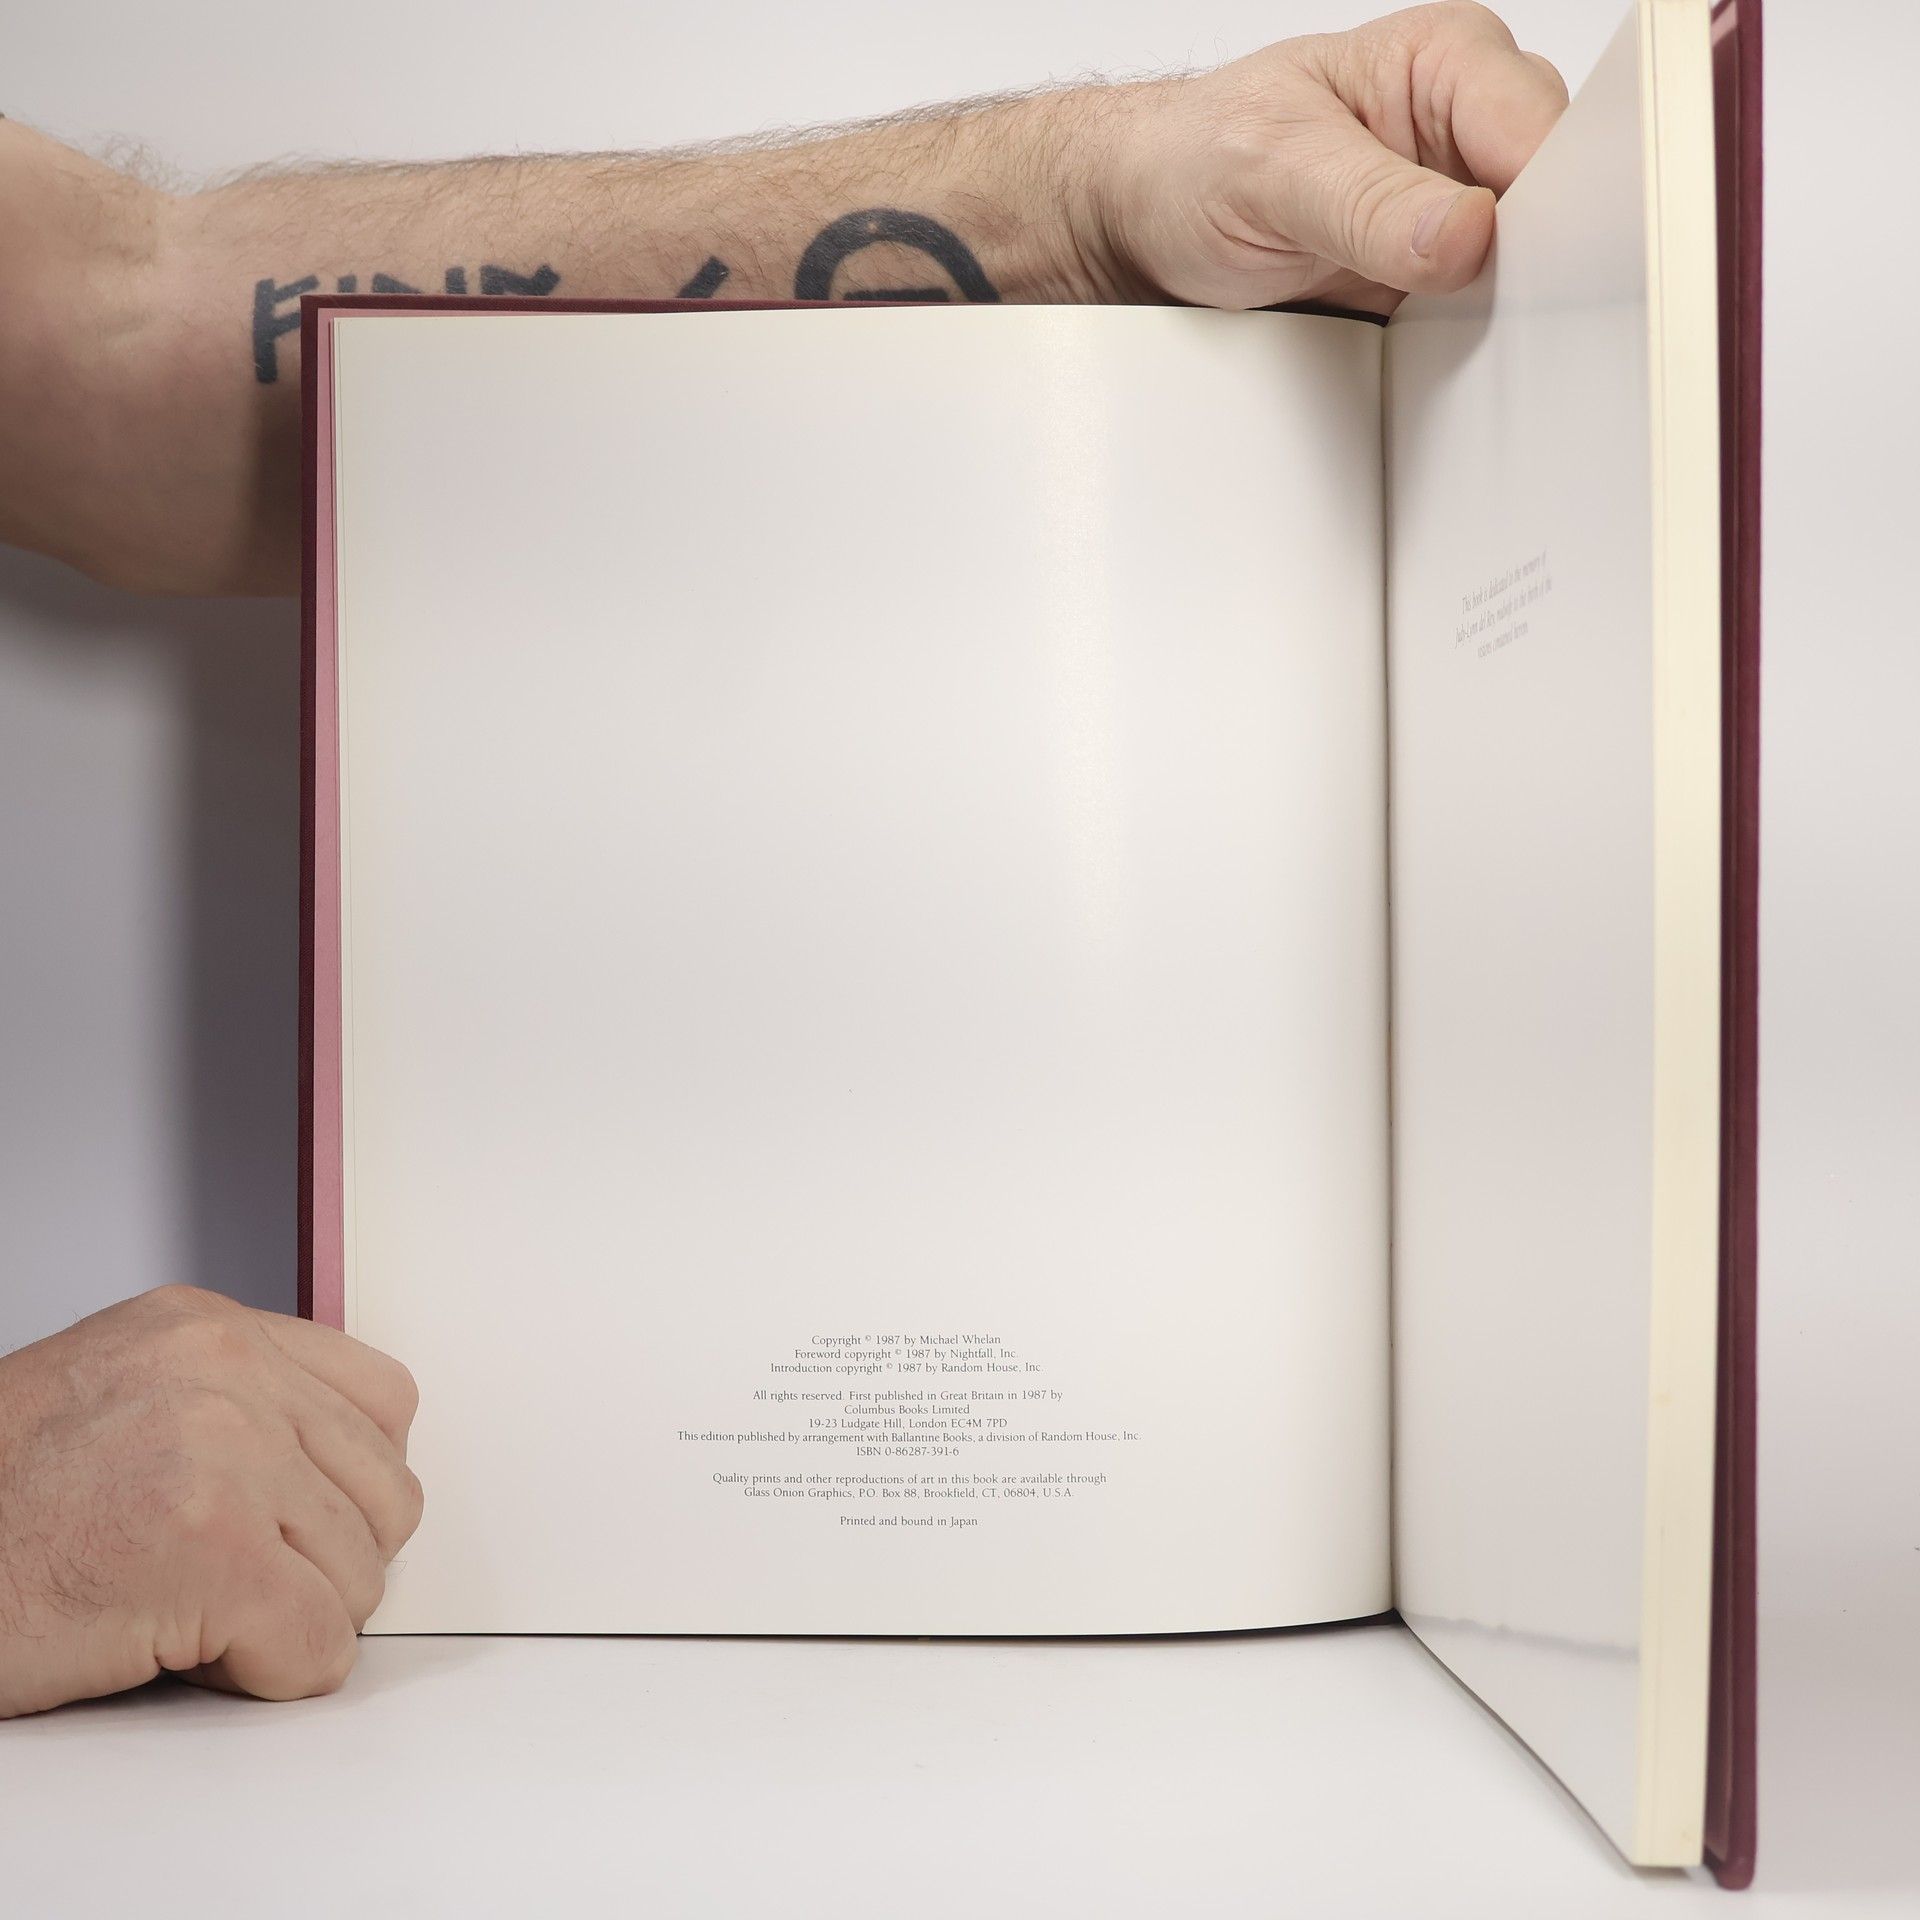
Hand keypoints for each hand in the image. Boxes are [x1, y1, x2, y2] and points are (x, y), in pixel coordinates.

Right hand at [0, 1285, 421, 1716]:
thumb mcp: (123, 1396)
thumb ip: (236, 1407)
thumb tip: (343, 1474)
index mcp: (207, 1331)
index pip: (384, 1402)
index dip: (350, 1486)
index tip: (299, 1524)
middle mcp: (226, 1374)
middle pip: (385, 1495)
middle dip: (325, 1562)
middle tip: (237, 1588)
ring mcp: (225, 1456)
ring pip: (360, 1577)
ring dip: (290, 1621)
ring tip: (192, 1613)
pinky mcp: (213, 1553)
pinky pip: (316, 1645)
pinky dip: (268, 1676)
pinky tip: (190, 1656)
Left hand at [1088, 2, 1568, 311]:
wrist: (1145, 218)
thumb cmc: (1194, 162)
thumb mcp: (1272, 171)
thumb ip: (1370, 204)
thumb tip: (1464, 234)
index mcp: (1450, 61)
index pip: (1545, 132)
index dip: (1548, 206)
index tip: (1516, 267)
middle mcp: (1467, 126)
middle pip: (1559, 202)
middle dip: (1534, 264)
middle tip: (1478, 309)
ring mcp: (1457, 206)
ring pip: (1533, 267)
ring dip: (1505, 311)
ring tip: (1447, 330)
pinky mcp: (1436, 275)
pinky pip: (1486, 314)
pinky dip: (1473, 341)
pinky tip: (1444, 354)